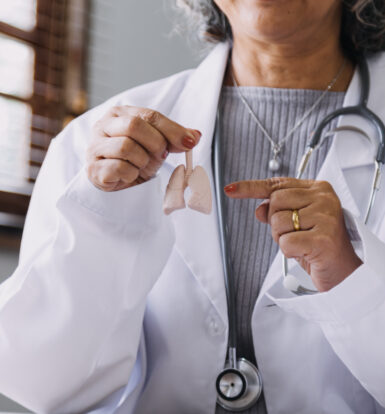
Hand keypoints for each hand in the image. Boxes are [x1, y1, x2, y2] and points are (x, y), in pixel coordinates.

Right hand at [86, 106, 200, 190]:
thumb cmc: (135, 159)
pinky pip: (119, 168)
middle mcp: (103, 126)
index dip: (172, 130)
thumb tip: (195, 135)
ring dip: (142, 161)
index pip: (149, 115)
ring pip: (126, 147)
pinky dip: (131, 174)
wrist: (116, 182)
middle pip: (134, 126)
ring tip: (142, 165)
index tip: (190, 142)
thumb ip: (174, 137)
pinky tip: (130, 175)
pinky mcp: (93, 169)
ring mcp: (95, 148)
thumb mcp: (156, 144)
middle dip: (155, 143)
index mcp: (119, 114)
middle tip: (161, 155)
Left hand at [224, 177, 361, 291]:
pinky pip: (285, 242)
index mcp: (318, 189)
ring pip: (277, 223)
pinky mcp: (323, 239)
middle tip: (294, 233)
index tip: (230, 189)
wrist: (344, 271)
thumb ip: (278, 211)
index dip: (250, 187)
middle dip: (276, 222)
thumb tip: (259, 208)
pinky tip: (305, 252)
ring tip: (302, 243)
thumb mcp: (296, 223)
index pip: (276, 185)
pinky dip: (289, 251)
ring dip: (282, 238)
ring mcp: (325, 217)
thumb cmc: (319, 244)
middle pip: (274, 202)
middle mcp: (324, 199)